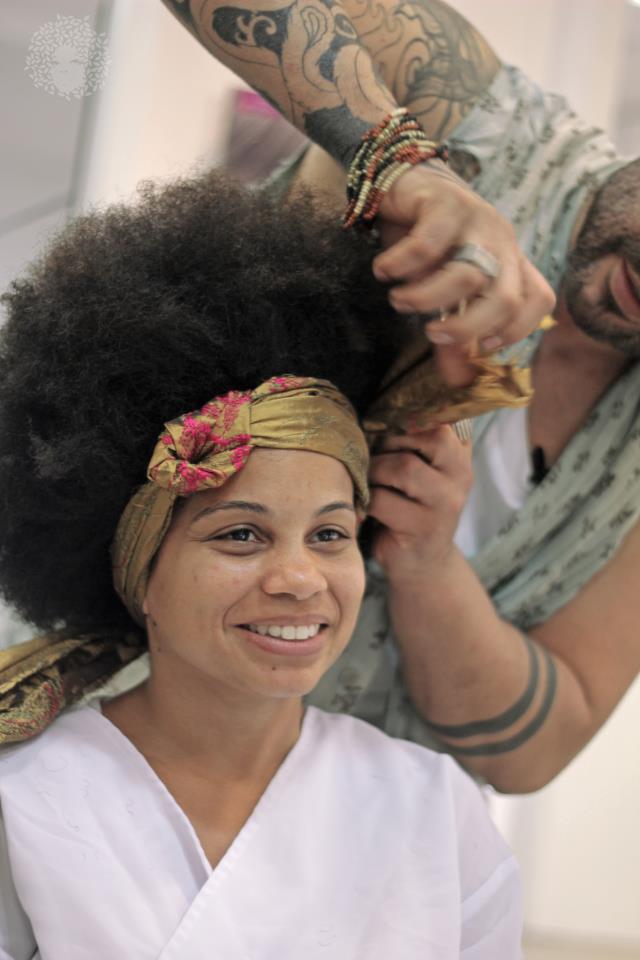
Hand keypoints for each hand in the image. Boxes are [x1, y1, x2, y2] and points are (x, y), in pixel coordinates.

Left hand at [367, 426, 471, 577]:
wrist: (421, 562)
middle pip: (431, 436)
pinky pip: (383, 500)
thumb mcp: (421, 468)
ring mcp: (446, 503)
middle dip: (391, 440)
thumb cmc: (410, 505)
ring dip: (375, 470)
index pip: (448, 416)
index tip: (388, 420)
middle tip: (375, 454)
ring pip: (404, 467)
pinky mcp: (423, 528)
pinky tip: (364, 506)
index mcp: (460, 453)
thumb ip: (415, 437)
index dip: (415, 412)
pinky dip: (366, 500)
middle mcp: (462, 475)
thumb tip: (383, 403)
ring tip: (369, 480)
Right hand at [373, 162, 554, 376]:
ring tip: (398, 300)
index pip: (538, 299)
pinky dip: (401, 264)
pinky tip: (383, 270)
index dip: (516, 329)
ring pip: (466, 274)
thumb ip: (453, 337)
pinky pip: (428, 244)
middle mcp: (502, 241)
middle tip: (432, 334)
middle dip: (468, 327)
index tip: (482, 346)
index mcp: (509, 263)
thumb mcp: (442, 293)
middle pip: (505, 296)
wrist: (402, 181)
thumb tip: (457, 384)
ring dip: (425, 297)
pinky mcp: (446, 201)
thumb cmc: (425, 242)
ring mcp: (477, 219)